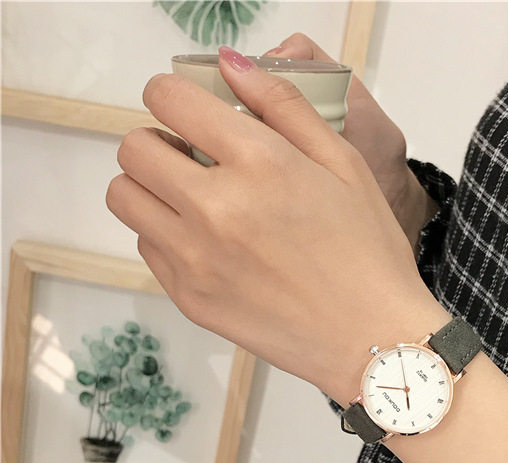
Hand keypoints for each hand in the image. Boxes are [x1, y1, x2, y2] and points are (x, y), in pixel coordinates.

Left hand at [106, 48, 449, 405]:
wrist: (371, 340)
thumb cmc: (369, 252)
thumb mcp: (344, 164)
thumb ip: (285, 106)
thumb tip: (232, 66)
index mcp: (258, 164)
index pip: (168, 99)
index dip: (174, 95)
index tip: (191, 110)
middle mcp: (214, 208)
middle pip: (134, 149)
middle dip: (158, 141)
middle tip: (194, 159)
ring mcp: (195, 259)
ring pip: (125, 198)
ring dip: (150, 187)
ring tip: (193, 200)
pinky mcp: (190, 299)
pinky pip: (148, 248)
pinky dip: (167, 235)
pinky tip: (210, 245)